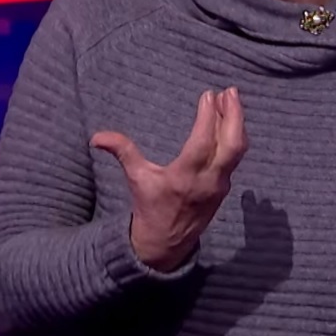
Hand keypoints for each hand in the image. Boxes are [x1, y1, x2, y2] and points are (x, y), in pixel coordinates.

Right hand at [91, 88, 246, 271]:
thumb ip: (122, 152)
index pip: (203, 143)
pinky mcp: (225, 187)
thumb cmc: (150, 207)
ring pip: (238, 150)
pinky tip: (229, 119)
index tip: (208, 94)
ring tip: (230, 99)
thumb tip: (96, 137)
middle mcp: (207, 181)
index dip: (208, 118)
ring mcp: (220, 185)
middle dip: (234, 115)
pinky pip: (235, 157)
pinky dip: (235, 136)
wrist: (165, 244)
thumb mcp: (136, 179)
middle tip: (230, 91)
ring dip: (237, 123)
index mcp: (184, 178)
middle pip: (232, 145)